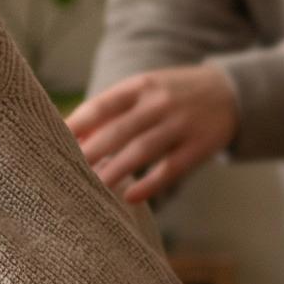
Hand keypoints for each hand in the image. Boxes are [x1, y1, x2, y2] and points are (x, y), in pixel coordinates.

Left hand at [66, 65, 238, 204]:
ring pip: (142, 151)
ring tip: (92, 188)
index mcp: (141, 86)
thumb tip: (71, 135)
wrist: (231, 93)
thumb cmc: (173, 95)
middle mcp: (160, 103)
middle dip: (90, 151)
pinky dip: (150, 184)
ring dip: (115, 171)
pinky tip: (129, 197)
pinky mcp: (199, 147)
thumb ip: (111, 111)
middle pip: (119, 130)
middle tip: (65, 171)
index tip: (52, 141)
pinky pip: (171, 169)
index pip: (102, 105)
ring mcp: (181, 125)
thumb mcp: (145, 91)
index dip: (77, 124)